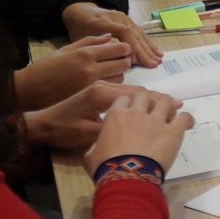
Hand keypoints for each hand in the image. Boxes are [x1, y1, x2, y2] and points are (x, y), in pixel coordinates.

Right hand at [14, 34, 133, 110]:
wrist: (28, 91)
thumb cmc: (43, 70)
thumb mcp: (64, 50)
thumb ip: (88, 43)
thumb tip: (108, 37)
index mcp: (83, 54)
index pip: (116, 49)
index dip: (125, 49)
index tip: (126, 49)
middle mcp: (89, 69)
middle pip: (122, 64)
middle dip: (126, 61)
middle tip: (123, 61)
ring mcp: (90, 86)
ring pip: (119, 78)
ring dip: (119, 75)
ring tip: (112, 73)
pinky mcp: (88, 99)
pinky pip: (109, 91)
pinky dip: (112, 87)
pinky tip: (105, 85)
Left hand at [26, 80, 170, 151]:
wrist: (40, 126)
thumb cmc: (64, 131)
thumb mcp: (90, 134)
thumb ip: (115, 130)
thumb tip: (141, 134)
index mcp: (102, 92)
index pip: (139, 95)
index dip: (159, 102)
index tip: (178, 107)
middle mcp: (103, 85)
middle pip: (138, 90)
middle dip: (159, 98)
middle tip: (178, 105)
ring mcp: (99, 87)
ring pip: (131, 91)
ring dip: (150, 97)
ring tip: (168, 105)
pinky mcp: (95, 92)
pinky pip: (122, 92)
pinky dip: (137, 98)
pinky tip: (147, 103)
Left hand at [63, 1, 161, 68]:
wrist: (80, 11)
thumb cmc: (79, 27)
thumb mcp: (81, 38)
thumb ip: (96, 47)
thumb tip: (112, 60)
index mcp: (104, 21)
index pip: (123, 32)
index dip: (130, 47)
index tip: (133, 61)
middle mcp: (117, 18)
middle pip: (134, 34)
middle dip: (144, 51)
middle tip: (151, 65)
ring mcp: (124, 18)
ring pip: (139, 33)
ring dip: (149, 48)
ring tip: (157, 60)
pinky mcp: (128, 21)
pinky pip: (140, 32)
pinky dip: (148, 43)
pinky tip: (155, 51)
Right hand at [84, 89, 194, 177]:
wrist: (126, 177)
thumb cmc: (106, 167)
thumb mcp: (91, 155)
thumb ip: (94, 147)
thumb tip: (94, 150)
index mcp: (116, 115)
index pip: (124, 99)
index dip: (129, 104)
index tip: (132, 111)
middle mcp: (136, 113)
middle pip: (145, 95)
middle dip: (148, 101)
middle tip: (152, 110)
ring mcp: (156, 120)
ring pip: (165, 102)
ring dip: (168, 106)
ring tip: (171, 114)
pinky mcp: (173, 131)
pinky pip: (184, 117)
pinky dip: (187, 119)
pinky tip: (188, 124)